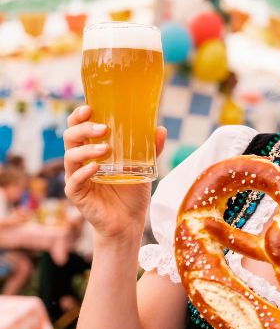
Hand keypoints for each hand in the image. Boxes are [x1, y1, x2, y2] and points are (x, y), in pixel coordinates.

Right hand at [63, 105, 166, 240]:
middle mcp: (80, 161)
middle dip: (84, 128)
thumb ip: (150, 150)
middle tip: (104, 128)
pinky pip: (73, 180)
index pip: (78, 127)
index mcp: (91, 150)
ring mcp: (76, 177)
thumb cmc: (131, 192)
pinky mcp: (76, 194)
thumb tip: (161, 129)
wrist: (129, 221)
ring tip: (105, 149)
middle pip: (70, 137)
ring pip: (70, 156)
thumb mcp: (142, 168)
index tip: (89, 107)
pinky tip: (95, 168)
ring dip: (86, 149)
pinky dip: (83, 172)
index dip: (79, 115)